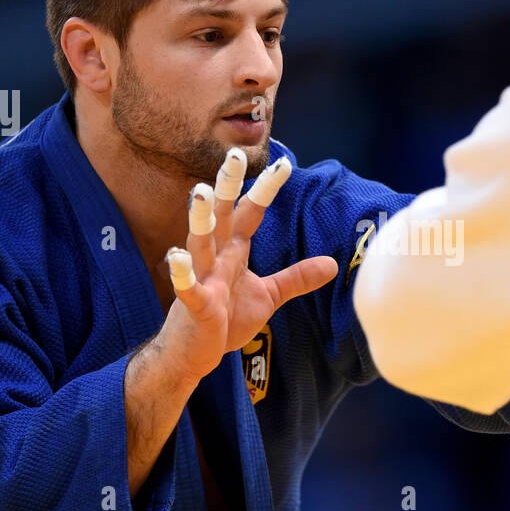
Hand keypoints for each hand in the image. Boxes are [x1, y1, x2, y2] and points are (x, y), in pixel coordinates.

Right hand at [162, 149, 337, 384]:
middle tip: (234, 155)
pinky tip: (177, 257)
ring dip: (200, 219)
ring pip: (200, 243)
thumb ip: (296, 278)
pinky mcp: (193, 305)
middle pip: (222, 216)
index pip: (250, 214)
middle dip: (228, 187)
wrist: (192, 355)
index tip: (284, 164)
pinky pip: (187, 286)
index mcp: (232, 252)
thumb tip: (333, 263)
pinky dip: (182, 272)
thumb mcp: (267, 296)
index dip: (265, 190)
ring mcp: (201, 279)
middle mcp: (215, 258)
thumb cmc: (223, 321)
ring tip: (201, 192)